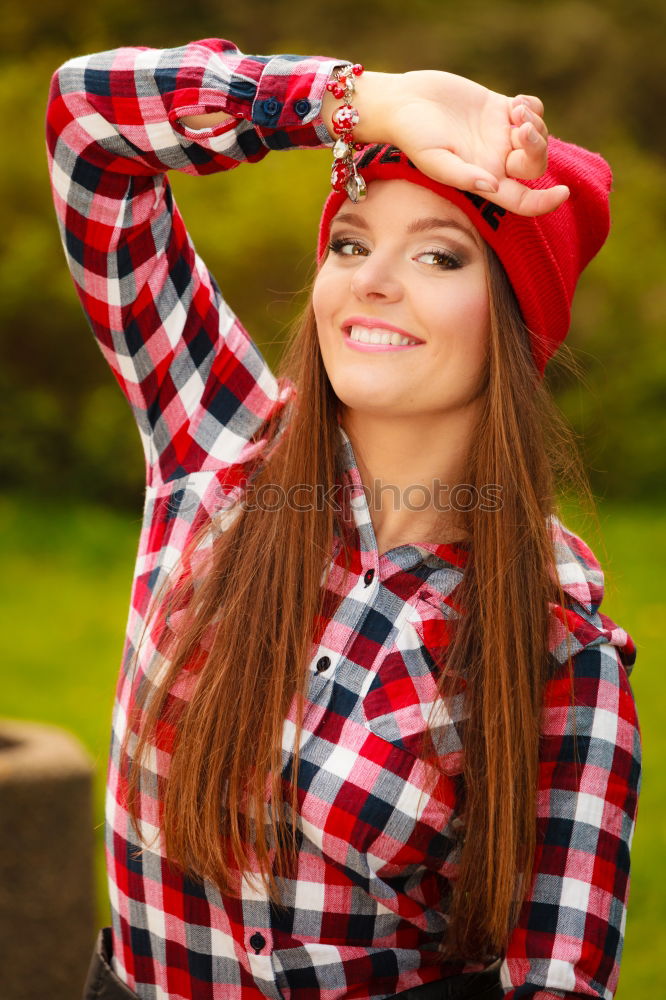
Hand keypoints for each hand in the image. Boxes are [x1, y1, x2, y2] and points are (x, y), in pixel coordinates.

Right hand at [351, 70, 568, 216]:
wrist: (403, 102)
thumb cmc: (412, 136)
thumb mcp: (434, 160)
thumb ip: (462, 175)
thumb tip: (493, 185)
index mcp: (483, 180)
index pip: (521, 201)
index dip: (545, 203)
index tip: (563, 193)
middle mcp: (494, 161)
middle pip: (536, 165)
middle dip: (538, 147)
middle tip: (521, 128)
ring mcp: (499, 134)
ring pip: (538, 136)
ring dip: (535, 123)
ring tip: (515, 111)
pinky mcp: (498, 108)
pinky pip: (532, 110)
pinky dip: (533, 107)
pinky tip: (515, 103)